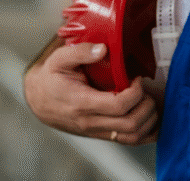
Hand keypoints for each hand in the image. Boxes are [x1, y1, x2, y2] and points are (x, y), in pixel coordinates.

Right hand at [23, 42, 159, 144]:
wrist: (38, 99)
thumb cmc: (50, 78)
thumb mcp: (59, 59)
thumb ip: (81, 52)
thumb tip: (102, 48)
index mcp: (82, 102)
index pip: (118, 105)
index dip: (135, 92)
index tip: (137, 78)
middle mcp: (90, 121)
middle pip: (130, 124)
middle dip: (146, 106)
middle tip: (146, 89)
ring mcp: (96, 130)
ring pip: (132, 137)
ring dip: (148, 120)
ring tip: (149, 100)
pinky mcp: (100, 134)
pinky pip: (128, 141)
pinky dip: (145, 132)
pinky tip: (151, 118)